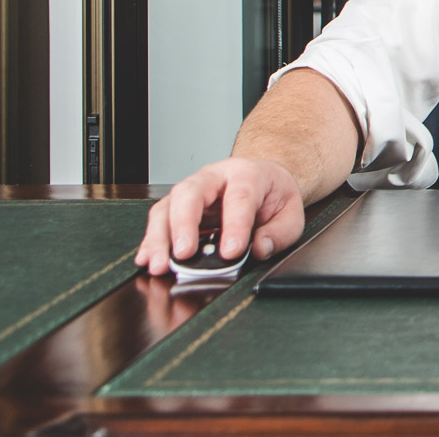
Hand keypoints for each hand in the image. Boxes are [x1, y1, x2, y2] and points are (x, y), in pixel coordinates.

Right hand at [134, 157, 305, 275]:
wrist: (262, 179)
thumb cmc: (273, 195)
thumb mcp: (291, 213)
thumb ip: (279, 233)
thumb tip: (260, 248)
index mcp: (247, 174)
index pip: (240, 197)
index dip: (235, 225)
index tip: (231, 252)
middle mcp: (214, 177)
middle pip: (191, 192)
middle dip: (184, 224)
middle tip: (184, 254)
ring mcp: (192, 191)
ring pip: (167, 206)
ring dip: (159, 237)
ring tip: (159, 264)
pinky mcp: (177, 208)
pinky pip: (159, 221)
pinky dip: (150, 241)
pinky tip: (147, 259)